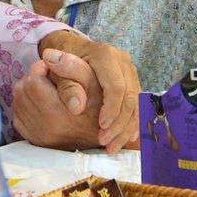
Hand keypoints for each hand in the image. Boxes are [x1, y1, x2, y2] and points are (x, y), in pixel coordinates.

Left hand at [12, 56, 101, 149]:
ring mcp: (38, 136)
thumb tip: (47, 54)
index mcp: (57, 113)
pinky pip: (18, 116)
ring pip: (18, 101)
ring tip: (48, 92)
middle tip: (51, 81)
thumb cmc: (100, 106)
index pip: (32, 81)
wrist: (105, 135)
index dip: (41, 69)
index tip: (53, 70)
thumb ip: (72, 67)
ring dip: (29, 93)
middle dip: (34, 80)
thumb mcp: (94, 83)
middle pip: (21, 90)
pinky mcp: (34, 141)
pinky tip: (43, 106)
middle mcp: (44, 128)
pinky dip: (27, 108)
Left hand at [38, 31, 139, 152]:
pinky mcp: (132, 81)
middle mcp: (122, 62)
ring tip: (113, 147)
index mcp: (106, 55)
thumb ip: (67, 86)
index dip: (111, 109)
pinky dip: (131, 123)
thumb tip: (76, 107)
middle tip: (106, 142)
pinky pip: (137, 104)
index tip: (101, 127)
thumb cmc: (62, 59)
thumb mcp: (59, 69)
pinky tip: (125, 139)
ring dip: (126, 128)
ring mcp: (130, 71)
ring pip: (136, 103)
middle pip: (129, 97)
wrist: (72, 49)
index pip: (116, 87)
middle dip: (119, 123)